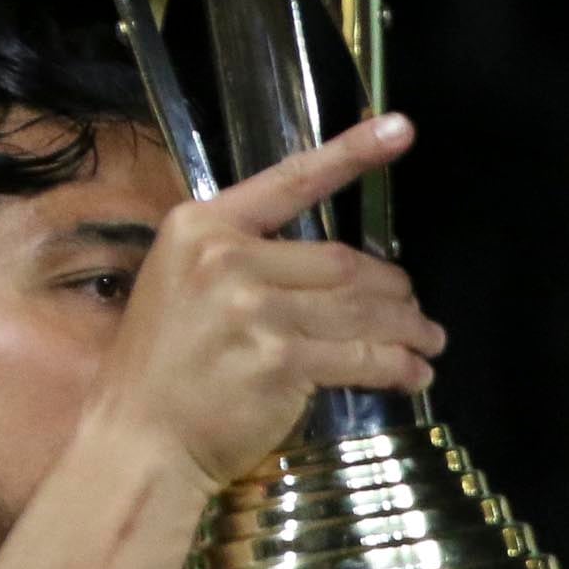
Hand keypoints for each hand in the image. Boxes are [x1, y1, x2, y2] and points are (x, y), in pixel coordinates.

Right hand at [89, 115, 446, 488]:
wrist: (139, 439)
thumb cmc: (165, 370)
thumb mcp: (186, 291)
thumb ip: (249, 265)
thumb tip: (339, 269)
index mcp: (201, 228)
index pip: (291, 181)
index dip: (352, 154)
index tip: (400, 129)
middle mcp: (225, 259)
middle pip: (342, 261)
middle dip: (393, 288)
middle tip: (417, 309)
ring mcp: (251, 309)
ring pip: (359, 308)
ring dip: (407, 327)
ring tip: (429, 340)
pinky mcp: (278, 359)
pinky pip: (361, 356)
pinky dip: (397, 365)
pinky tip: (414, 372)